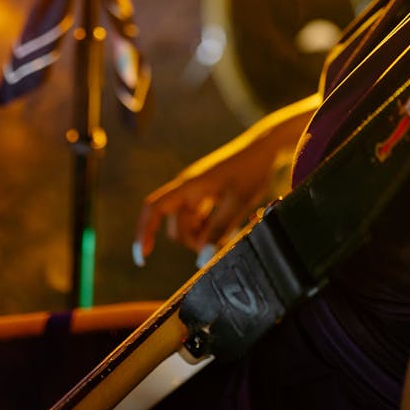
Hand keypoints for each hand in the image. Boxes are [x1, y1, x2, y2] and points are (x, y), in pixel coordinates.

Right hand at [133, 93, 320, 266]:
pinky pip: (200, 220)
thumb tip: (200, 261)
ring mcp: (196, 192)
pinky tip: (229, 225)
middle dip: (194, 241)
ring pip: (189, 227)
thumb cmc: (251, 171)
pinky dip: (210, 228)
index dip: (143, 232)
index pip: (154, 208)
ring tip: (231, 230)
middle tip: (224, 242)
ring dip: (204, 236)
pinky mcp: (206, 195)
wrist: (266, 148)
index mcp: (189, 185)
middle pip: (176, 228)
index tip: (143, 259)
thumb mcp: (237, 203)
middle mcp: (187, 188)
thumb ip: (218, 231)